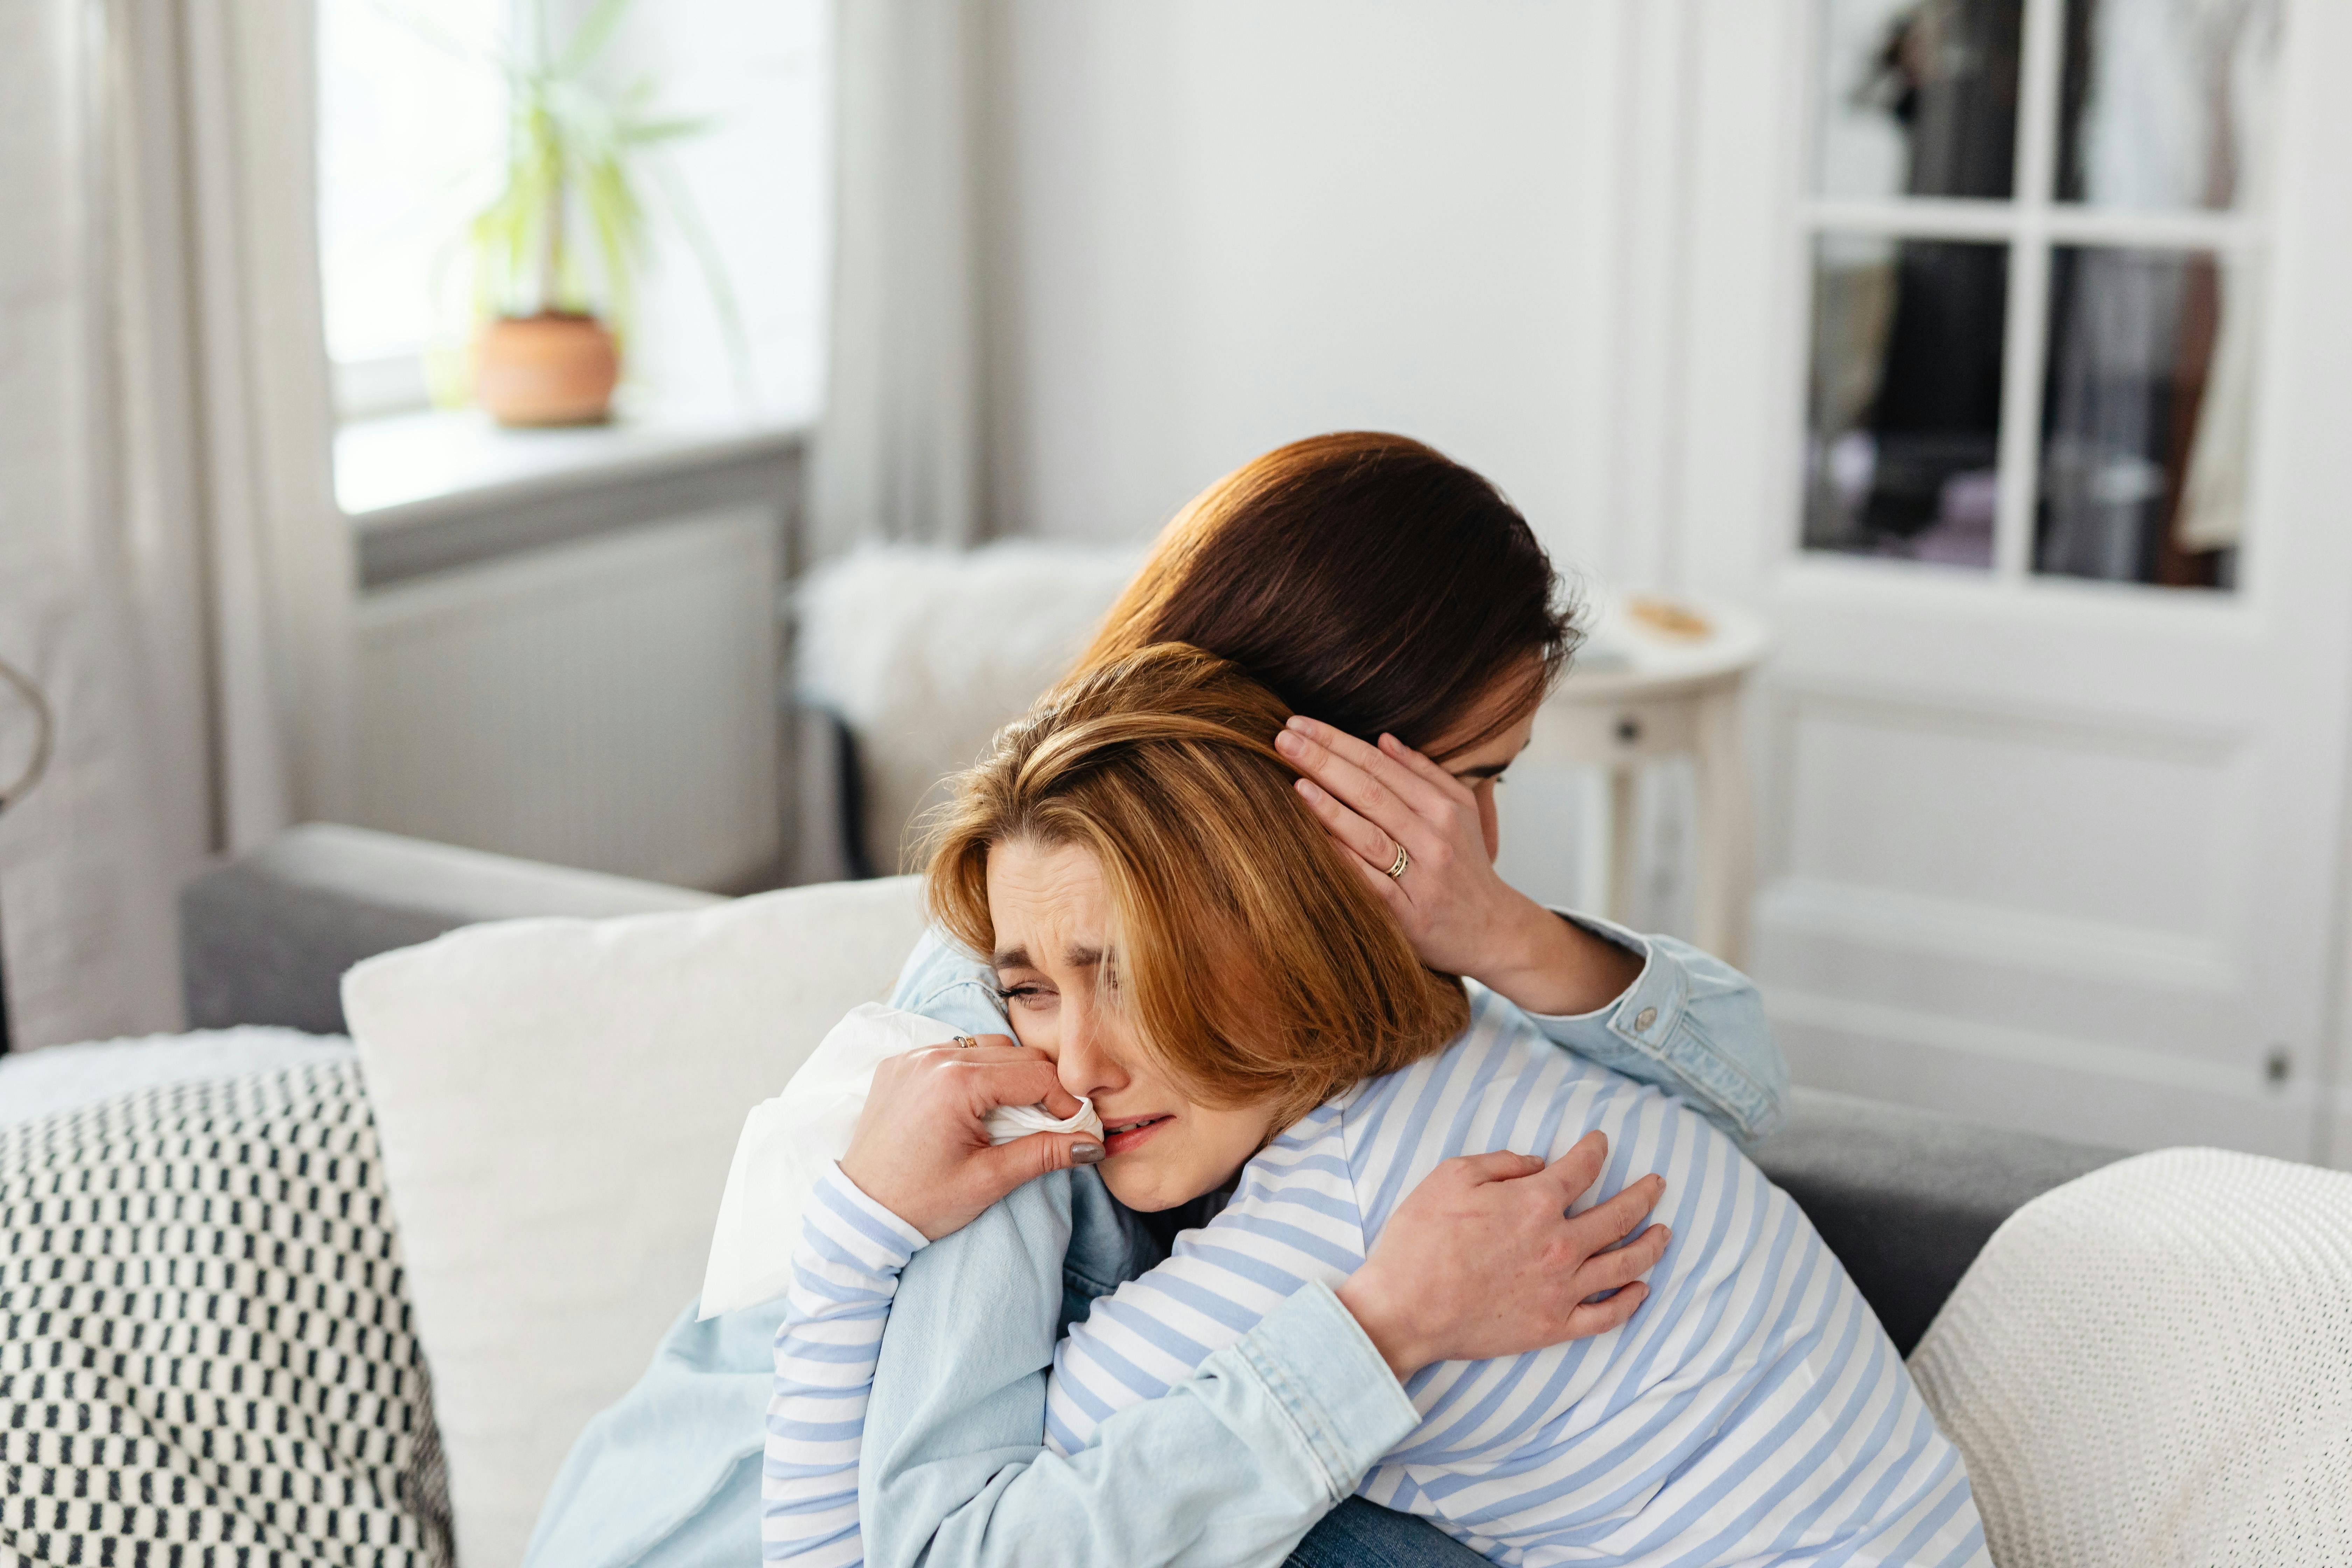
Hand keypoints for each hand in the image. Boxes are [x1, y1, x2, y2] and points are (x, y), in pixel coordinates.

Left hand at [837, 1037, 1103, 1240]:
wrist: (861, 1213)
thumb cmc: (921, 1202)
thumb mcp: (988, 1180)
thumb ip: (1044, 1154)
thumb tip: (1093, 1145)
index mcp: (956, 1084)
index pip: (1035, 1074)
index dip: (1065, 1101)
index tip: (1076, 1128)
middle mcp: (933, 1058)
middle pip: (1015, 1054)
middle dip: (1041, 1086)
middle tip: (1051, 1124)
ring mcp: (912, 1057)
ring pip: (987, 1047)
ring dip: (1009, 1074)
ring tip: (1011, 1115)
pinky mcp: (899, 1065)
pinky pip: (953, 1051)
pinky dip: (975, 1071)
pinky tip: (976, 1104)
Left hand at [1275, 716, 1639, 1014]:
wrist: (1496, 932)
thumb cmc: (1468, 868)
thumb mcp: (1461, 812)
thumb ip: (1424, 773)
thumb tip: (1384, 739)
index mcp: (1443, 808)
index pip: (1380, 765)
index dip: (1338, 741)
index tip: (1300, 724)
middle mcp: (1434, 838)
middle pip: (1371, 793)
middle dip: (1324, 762)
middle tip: (1284, 738)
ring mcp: (1422, 878)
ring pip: (1370, 836)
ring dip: (1330, 807)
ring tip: (1295, 781)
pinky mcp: (1409, 915)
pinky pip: (1370, 883)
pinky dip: (1343, 860)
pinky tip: (1314, 839)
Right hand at [1336, 1130, 1668, 1380]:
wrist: (1404, 1310)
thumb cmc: (1419, 1240)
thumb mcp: (1450, 1177)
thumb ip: (1501, 1163)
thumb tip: (1537, 1164)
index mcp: (1536, 1202)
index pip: (1582, 1168)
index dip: (1595, 1150)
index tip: (1600, 1142)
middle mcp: (1560, 1244)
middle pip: (1620, 1215)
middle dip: (1644, 1194)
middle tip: (1658, 1184)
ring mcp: (1562, 1289)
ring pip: (1626, 1265)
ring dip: (1651, 1244)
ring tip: (1665, 1232)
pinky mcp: (1554, 1326)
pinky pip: (1607, 1315)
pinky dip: (1631, 1301)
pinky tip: (1641, 1288)